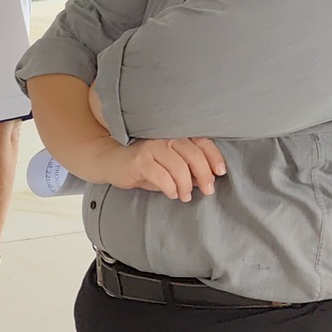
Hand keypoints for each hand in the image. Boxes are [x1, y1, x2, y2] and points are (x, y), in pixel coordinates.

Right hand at [99, 136, 226, 201]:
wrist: (111, 161)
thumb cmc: (143, 165)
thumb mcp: (168, 165)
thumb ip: (187, 170)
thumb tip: (207, 181)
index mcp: (175, 135)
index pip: (202, 142)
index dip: (214, 157)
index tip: (220, 172)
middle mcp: (165, 137)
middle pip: (193, 155)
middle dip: (204, 175)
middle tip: (208, 190)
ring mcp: (151, 147)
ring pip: (179, 167)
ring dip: (186, 185)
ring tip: (185, 196)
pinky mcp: (139, 160)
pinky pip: (161, 176)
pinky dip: (170, 187)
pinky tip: (171, 193)